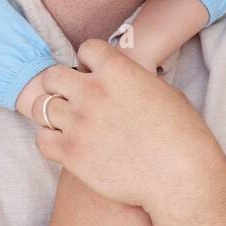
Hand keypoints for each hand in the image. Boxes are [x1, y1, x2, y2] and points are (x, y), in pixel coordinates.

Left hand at [31, 39, 222, 210]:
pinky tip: (67, 146)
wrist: (181, 177)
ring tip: (72, 126)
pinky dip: (50, 141)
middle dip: (61, 86)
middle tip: (74, 101)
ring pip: (43, 107)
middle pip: (52, 75)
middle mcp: (93, 91)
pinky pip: (42, 139)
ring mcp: (79, 122)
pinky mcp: (71, 153)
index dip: (90, 62)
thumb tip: (130, 81)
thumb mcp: (165, 92)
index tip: (95, 76)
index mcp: (118, 69)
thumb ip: (137, 81)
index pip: (86, 48)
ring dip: (56, 115)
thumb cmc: (184, 136)